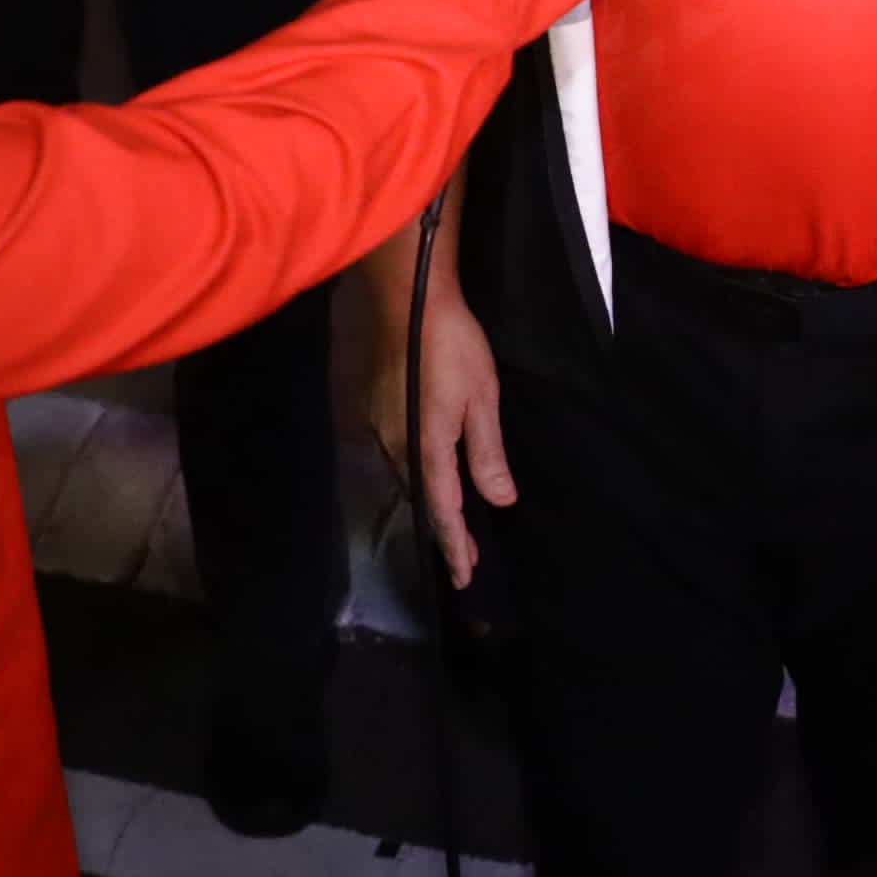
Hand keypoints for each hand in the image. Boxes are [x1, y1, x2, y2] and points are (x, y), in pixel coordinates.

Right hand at [367, 267, 513, 589]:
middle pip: (422, 498)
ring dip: (432, 501)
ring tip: (454, 522)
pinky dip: (419, 473)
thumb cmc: (451, 345)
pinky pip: (400, 454)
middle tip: (466, 558)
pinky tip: (432, 471)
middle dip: (444, 529)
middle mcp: (396, 445)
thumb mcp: (482, 398)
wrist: (407, 298)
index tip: (464, 577)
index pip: (442, 510)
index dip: (454, 545)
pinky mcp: (377, 409)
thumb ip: (487, 453)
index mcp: (426, 447)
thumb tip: (499, 501)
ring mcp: (382, 426)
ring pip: (409, 476)